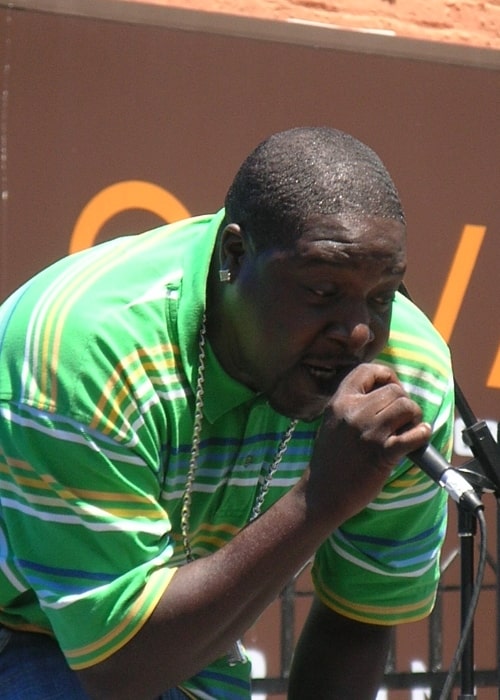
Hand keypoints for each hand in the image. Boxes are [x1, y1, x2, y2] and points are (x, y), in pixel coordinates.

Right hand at [306, 362, 430, 521]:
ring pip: (406, 406)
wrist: (322, 493)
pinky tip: (417, 439)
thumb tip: (387, 393)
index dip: (386, 376)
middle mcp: (353, 413)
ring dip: (414, 417)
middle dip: (404, 402)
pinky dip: (422, 435)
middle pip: (394, 390)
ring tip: (408, 429)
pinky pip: (415, 434)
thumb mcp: (333, 422)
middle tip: (402, 419)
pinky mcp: (382, 453)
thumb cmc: (330, 460)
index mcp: (339, 402)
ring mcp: (368, 432)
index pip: (367, 370)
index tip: (391, 390)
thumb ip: (353, 405)